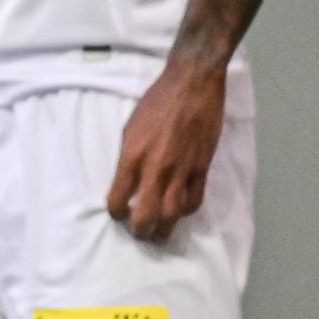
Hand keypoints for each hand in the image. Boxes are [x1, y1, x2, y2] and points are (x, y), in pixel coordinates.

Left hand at [109, 57, 225, 241]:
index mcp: (132, 156)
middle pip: (146, 216)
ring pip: (171, 215)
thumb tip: (127, 182)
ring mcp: (182, 171)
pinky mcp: (202, 169)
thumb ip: (129, 157)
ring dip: (163, 229)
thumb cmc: (156, 102)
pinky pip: (194, 201)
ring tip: (158, 233)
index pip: (118, 198)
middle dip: (140, 231)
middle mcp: (156, 168)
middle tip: (138, 234)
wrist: (192, 85)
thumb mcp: (130, 128)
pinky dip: (184, 211)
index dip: (115, 212)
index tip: (117, 213)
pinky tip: (178, 211)